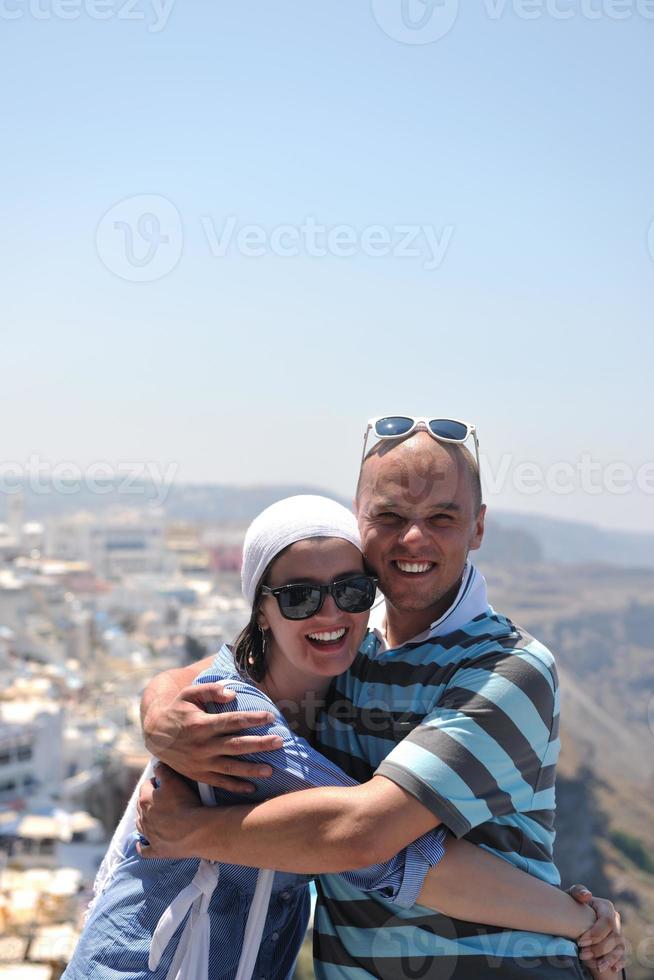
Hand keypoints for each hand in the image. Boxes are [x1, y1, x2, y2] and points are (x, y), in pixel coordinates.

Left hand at [136, 763, 210, 859]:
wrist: (196, 831)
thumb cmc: (186, 803)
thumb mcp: (174, 780)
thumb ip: (163, 771)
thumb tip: (156, 765)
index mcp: (145, 800)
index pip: (146, 786)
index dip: (154, 782)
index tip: (163, 781)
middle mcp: (143, 818)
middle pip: (142, 805)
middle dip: (148, 800)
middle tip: (162, 797)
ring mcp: (149, 836)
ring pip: (141, 825)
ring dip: (145, 820)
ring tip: (154, 817)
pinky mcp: (156, 850)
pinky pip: (144, 850)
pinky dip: (143, 846)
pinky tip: (143, 844)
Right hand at [142, 681, 282, 791]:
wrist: (154, 735)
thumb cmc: (177, 711)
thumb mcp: (188, 694)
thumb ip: (210, 690)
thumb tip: (232, 694)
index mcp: (201, 724)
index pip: (232, 721)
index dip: (252, 719)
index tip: (270, 717)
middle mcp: (202, 745)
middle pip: (236, 745)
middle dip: (259, 744)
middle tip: (280, 741)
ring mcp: (200, 762)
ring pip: (230, 768)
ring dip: (251, 770)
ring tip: (271, 770)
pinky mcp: (198, 774)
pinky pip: (219, 782)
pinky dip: (235, 786)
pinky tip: (252, 788)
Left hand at [568, 884, 625, 975]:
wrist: (575, 917)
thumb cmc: (573, 905)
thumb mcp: (571, 896)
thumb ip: (577, 892)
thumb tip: (587, 896)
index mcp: (606, 907)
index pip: (607, 921)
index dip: (596, 933)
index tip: (580, 942)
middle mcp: (615, 920)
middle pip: (614, 937)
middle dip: (599, 948)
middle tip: (582, 955)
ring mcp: (619, 933)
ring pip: (619, 948)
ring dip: (607, 958)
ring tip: (595, 965)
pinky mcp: (619, 946)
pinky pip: (623, 956)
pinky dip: (618, 962)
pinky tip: (610, 968)